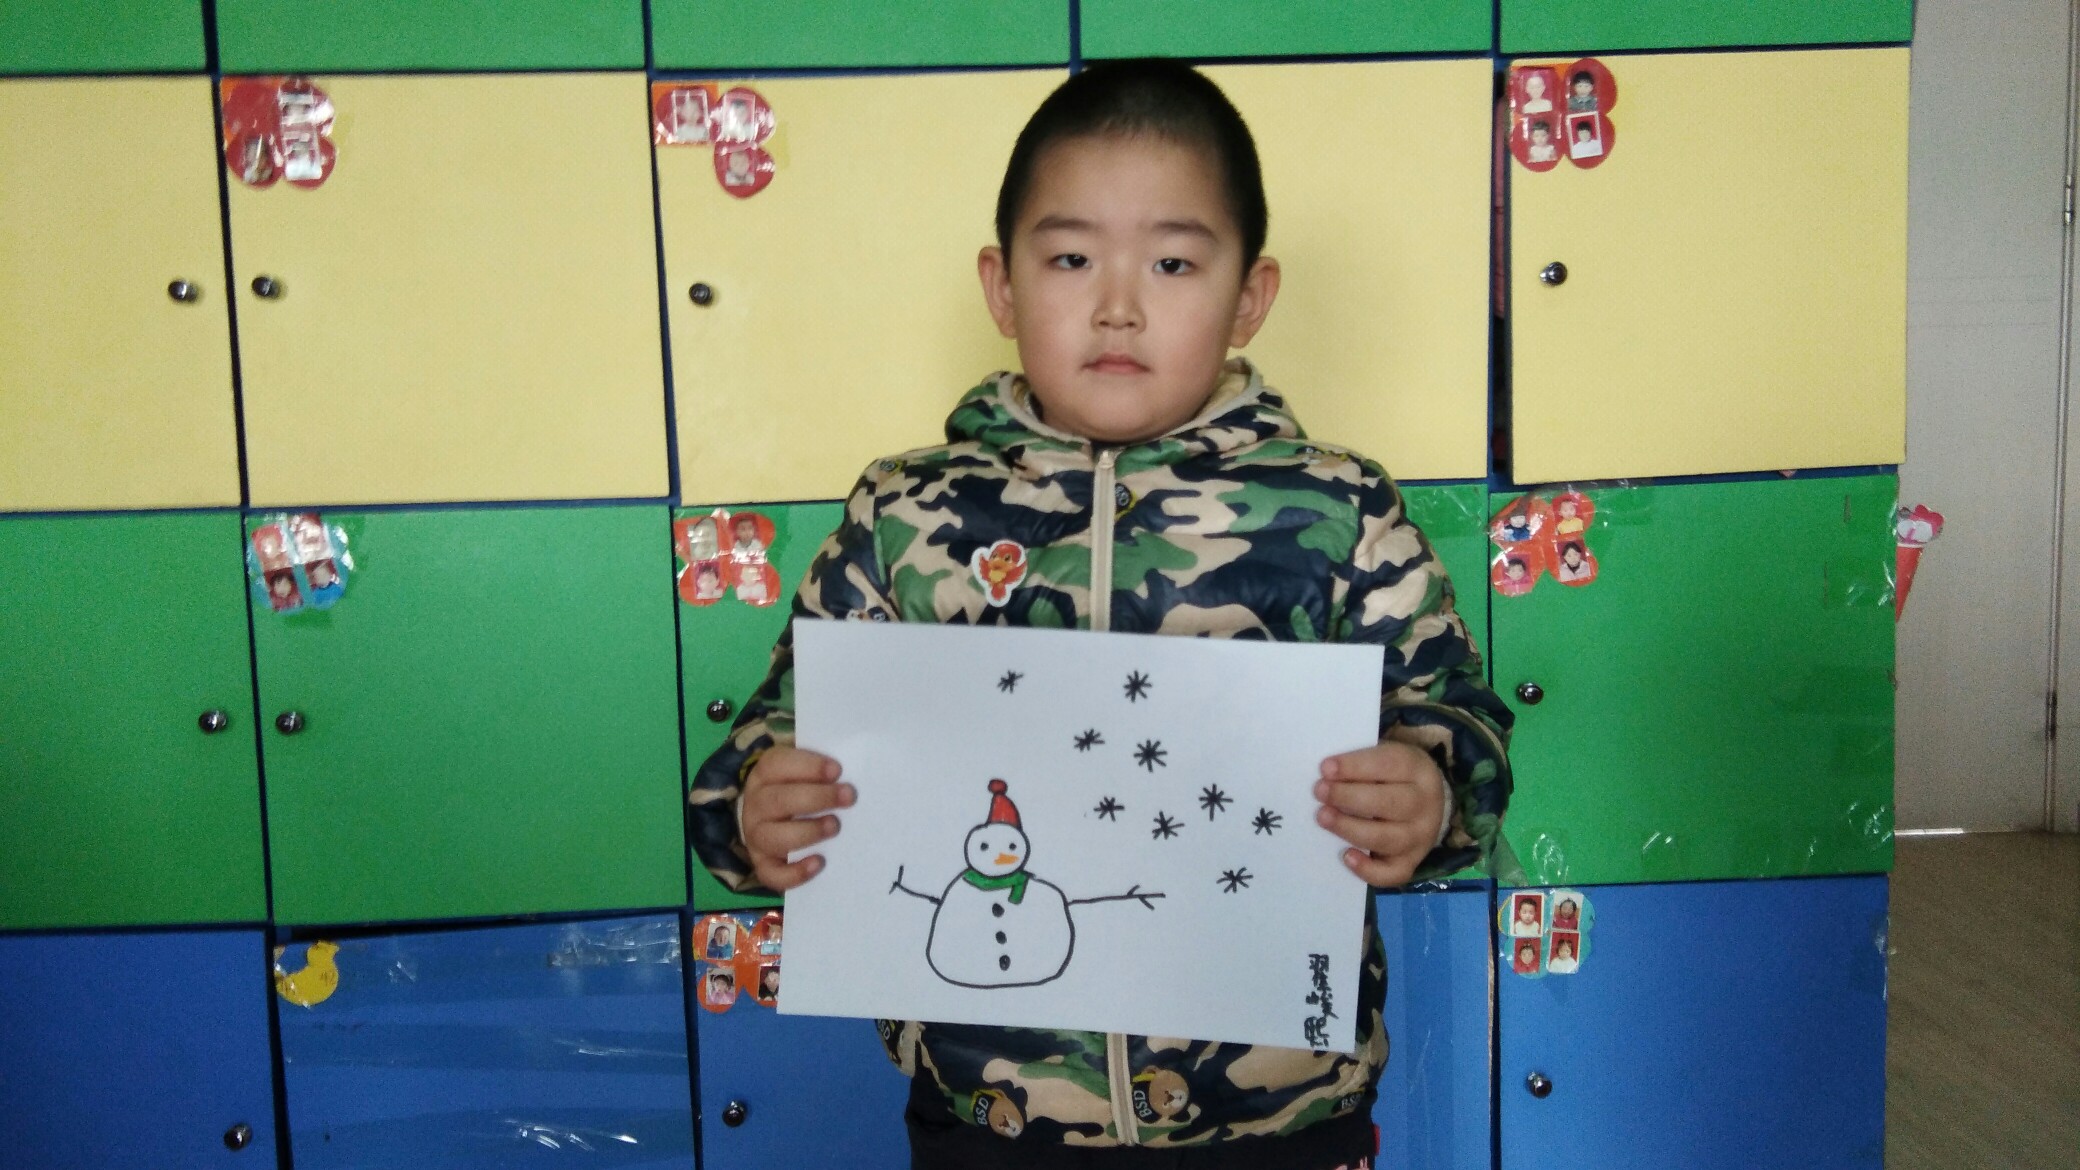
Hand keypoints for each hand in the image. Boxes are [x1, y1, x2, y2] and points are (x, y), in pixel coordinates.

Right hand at [741, 747, 854, 890]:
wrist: (775, 820)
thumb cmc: (800, 789)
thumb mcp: (806, 772)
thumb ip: (825, 770)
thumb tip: (857, 772)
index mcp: (765, 775)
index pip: (777, 765)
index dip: (808, 766)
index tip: (837, 770)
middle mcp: (756, 805)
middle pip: (778, 800)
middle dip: (817, 798)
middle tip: (849, 797)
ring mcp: (756, 836)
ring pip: (773, 837)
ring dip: (807, 832)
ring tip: (835, 826)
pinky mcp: (763, 864)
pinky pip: (772, 874)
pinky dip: (795, 872)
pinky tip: (819, 863)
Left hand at [1314, 741, 1447, 887]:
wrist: (1429, 803)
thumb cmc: (1394, 777)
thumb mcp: (1385, 758)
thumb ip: (1360, 764)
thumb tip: (1325, 775)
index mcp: (1418, 770)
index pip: (1388, 765)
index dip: (1355, 767)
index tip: (1325, 768)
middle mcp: (1424, 805)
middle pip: (1389, 803)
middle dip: (1349, 797)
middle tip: (1319, 791)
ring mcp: (1420, 837)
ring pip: (1387, 838)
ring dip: (1350, 829)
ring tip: (1323, 817)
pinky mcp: (1411, 862)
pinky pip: (1392, 873)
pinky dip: (1368, 869)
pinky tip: (1346, 856)